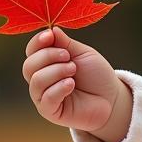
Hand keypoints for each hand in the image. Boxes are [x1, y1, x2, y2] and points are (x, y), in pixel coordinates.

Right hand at [22, 27, 130, 141]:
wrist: (112, 98)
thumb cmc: (96, 75)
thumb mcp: (82, 54)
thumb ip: (65, 43)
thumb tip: (50, 29)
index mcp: (46, 63)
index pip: (31, 51)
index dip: (37, 42)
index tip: (49, 35)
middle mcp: (41, 79)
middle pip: (29, 65)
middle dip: (48, 56)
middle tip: (68, 57)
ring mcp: (44, 96)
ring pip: (37, 80)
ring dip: (56, 71)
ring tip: (73, 70)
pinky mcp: (50, 111)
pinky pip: (46, 98)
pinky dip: (59, 88)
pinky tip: (71, 84)